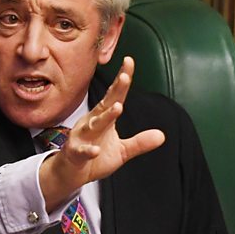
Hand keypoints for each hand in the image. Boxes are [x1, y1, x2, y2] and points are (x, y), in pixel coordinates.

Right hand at [40, 57, 164, 211]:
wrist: (72, 172)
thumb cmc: (95, 156)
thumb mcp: (122, 150)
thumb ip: (139, 142)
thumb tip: (162, 135)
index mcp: (103, 118)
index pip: (115, 96)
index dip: (122, 80)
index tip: (129, 61)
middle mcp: (92, 122)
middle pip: (105, 104)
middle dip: (115, 91)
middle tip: (124, 77)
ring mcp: (82, 136)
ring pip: (94, 124)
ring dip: (105, 117)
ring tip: (117, 108)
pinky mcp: (75, 152)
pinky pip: (82, 150)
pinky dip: (89, 150)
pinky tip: (95, 150)